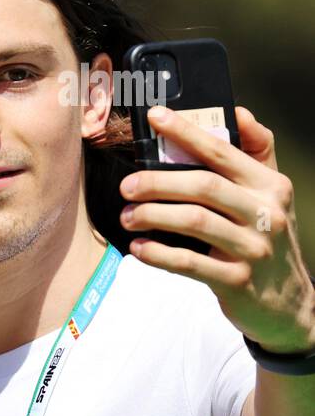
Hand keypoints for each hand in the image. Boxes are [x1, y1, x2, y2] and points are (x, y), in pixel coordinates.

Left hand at [119, 105, 314, 353]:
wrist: (288, 303)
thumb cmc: (265, 237)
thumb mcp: (269, 196)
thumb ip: (254, 155)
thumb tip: (238, 112)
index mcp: (270, 185)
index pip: (224, 151)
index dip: (188, 132)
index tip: (154, 117)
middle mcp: (267, 213)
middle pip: (205, 186)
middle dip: (159, 182)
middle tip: (126, 185)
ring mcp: (254, 248)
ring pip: (196, 222)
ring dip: (153, 216)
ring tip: (127, 217)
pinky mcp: (238, 281)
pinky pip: (190, 263)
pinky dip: (159, 254)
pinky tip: (138, 249)